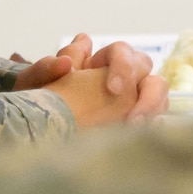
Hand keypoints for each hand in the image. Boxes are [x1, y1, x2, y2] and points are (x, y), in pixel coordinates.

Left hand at [16, 34, 168, 125]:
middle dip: (146, 94)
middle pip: (148, 72)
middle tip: (131, 119)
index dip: (123, 67)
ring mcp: (132, 99)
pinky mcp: (134, 122)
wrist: (37, 130)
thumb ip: (46, 68)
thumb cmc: (38, 100)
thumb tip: (66, 62)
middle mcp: (121, 76)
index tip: (112, 90)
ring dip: (151, 111)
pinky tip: (138, 141)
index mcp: (100, 61)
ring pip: (158, 96)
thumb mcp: (34, 84)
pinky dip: (151, 129)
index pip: (123, 52)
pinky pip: (155, 122)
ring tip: (134, 133)